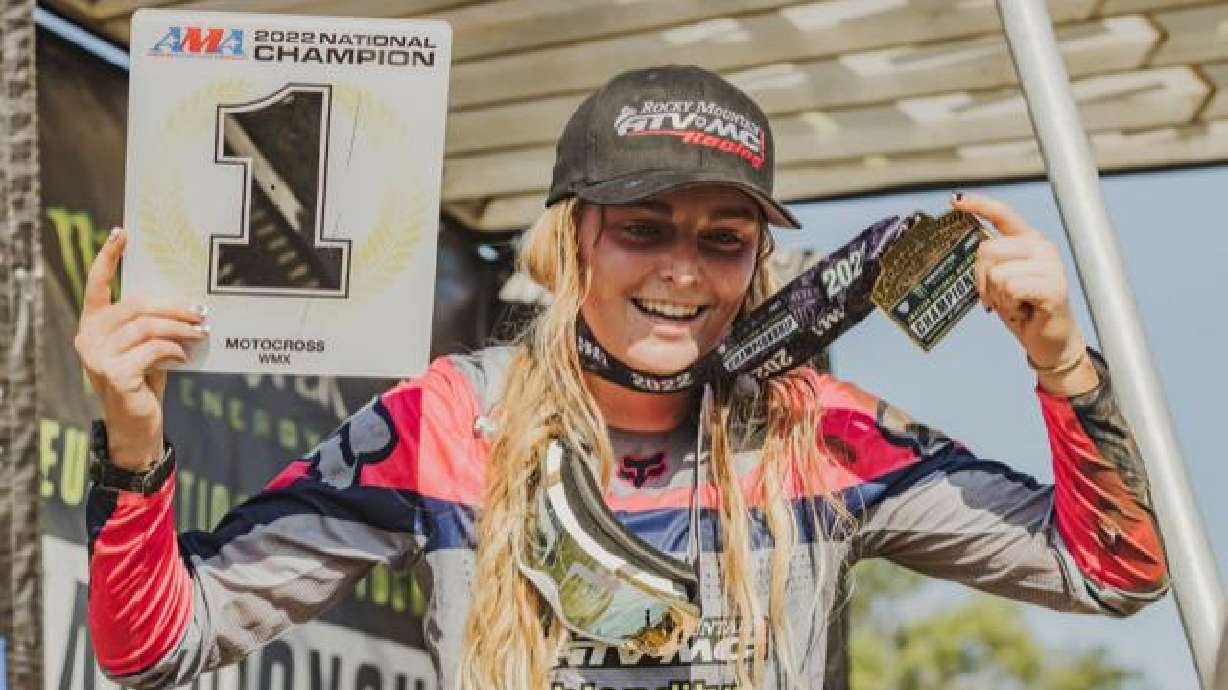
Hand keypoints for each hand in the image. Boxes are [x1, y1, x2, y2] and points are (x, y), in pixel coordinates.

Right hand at [73, 227, 207, 469]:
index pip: (96, 284)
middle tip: (203, 311)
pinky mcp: (113, 373)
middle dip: (175, 306)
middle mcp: (88, 336)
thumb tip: (187, 302)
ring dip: (181, 328)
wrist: (137, 425)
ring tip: (201, 332)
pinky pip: (153, 349)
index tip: (122, 233)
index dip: (108, 257)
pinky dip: (174, 350)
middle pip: (136, 305)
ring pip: (148, 326)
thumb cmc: (144, 380)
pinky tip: (184, 357)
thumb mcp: (145, 347)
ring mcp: (97, 355)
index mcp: (94, 324)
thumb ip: (152, 325)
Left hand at [957, 193, 1097, 395]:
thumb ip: (989, 262)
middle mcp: (1042, 247)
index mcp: (1028, 241)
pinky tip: (1023, 310)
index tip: (955, 200)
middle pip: (987, 250)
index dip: (979, 205)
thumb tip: (966, 248)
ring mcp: (1051, 265)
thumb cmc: (1022, 309)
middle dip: (982, 279)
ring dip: (997, 297)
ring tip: (1015, 304)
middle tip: (997, 297)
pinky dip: (1009, 305)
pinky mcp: (1054, 286)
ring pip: (997, 273)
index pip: (1003, 215)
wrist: (1048, 341)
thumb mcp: (1000, 281)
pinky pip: (1010, 288)